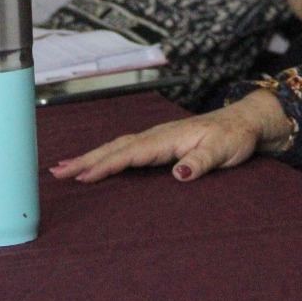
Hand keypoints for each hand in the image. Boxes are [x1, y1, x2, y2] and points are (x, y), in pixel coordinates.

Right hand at [50, 91, 288, 183]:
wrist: (244, 122)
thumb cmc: (234, 138)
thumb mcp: (223, 151)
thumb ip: (201, 162)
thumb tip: (178, 174)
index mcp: (167, 138)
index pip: (130, 154)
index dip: (106, 166)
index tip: (83, 177)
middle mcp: (157, 135)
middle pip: (114, 148)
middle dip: (85, 160)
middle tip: (57, 173)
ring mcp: (156, 138)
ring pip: (116, 147)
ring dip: (90, 157)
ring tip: (64, 167)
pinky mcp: (158, 143)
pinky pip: (125, 149)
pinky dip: (105, 155)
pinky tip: (95, 162)